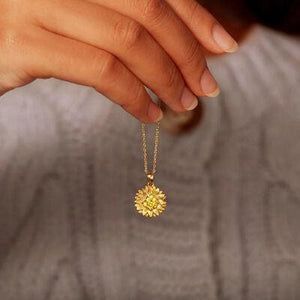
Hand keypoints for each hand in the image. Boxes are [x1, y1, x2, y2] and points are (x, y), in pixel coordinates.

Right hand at [0, 0, 237, 121]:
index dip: (197, 16)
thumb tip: (177, 45)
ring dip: (165, 79)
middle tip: (206, 87)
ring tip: (182, 105)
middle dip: (187, 54)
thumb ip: (125, 22)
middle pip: (148, 11)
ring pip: (127, 41)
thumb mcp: (84, 18)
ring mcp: (39, 4)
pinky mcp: (24, 44)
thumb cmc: (36, 32)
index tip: (224, 46)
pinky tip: (148, 114)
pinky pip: (99, 70)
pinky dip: (132, 96)